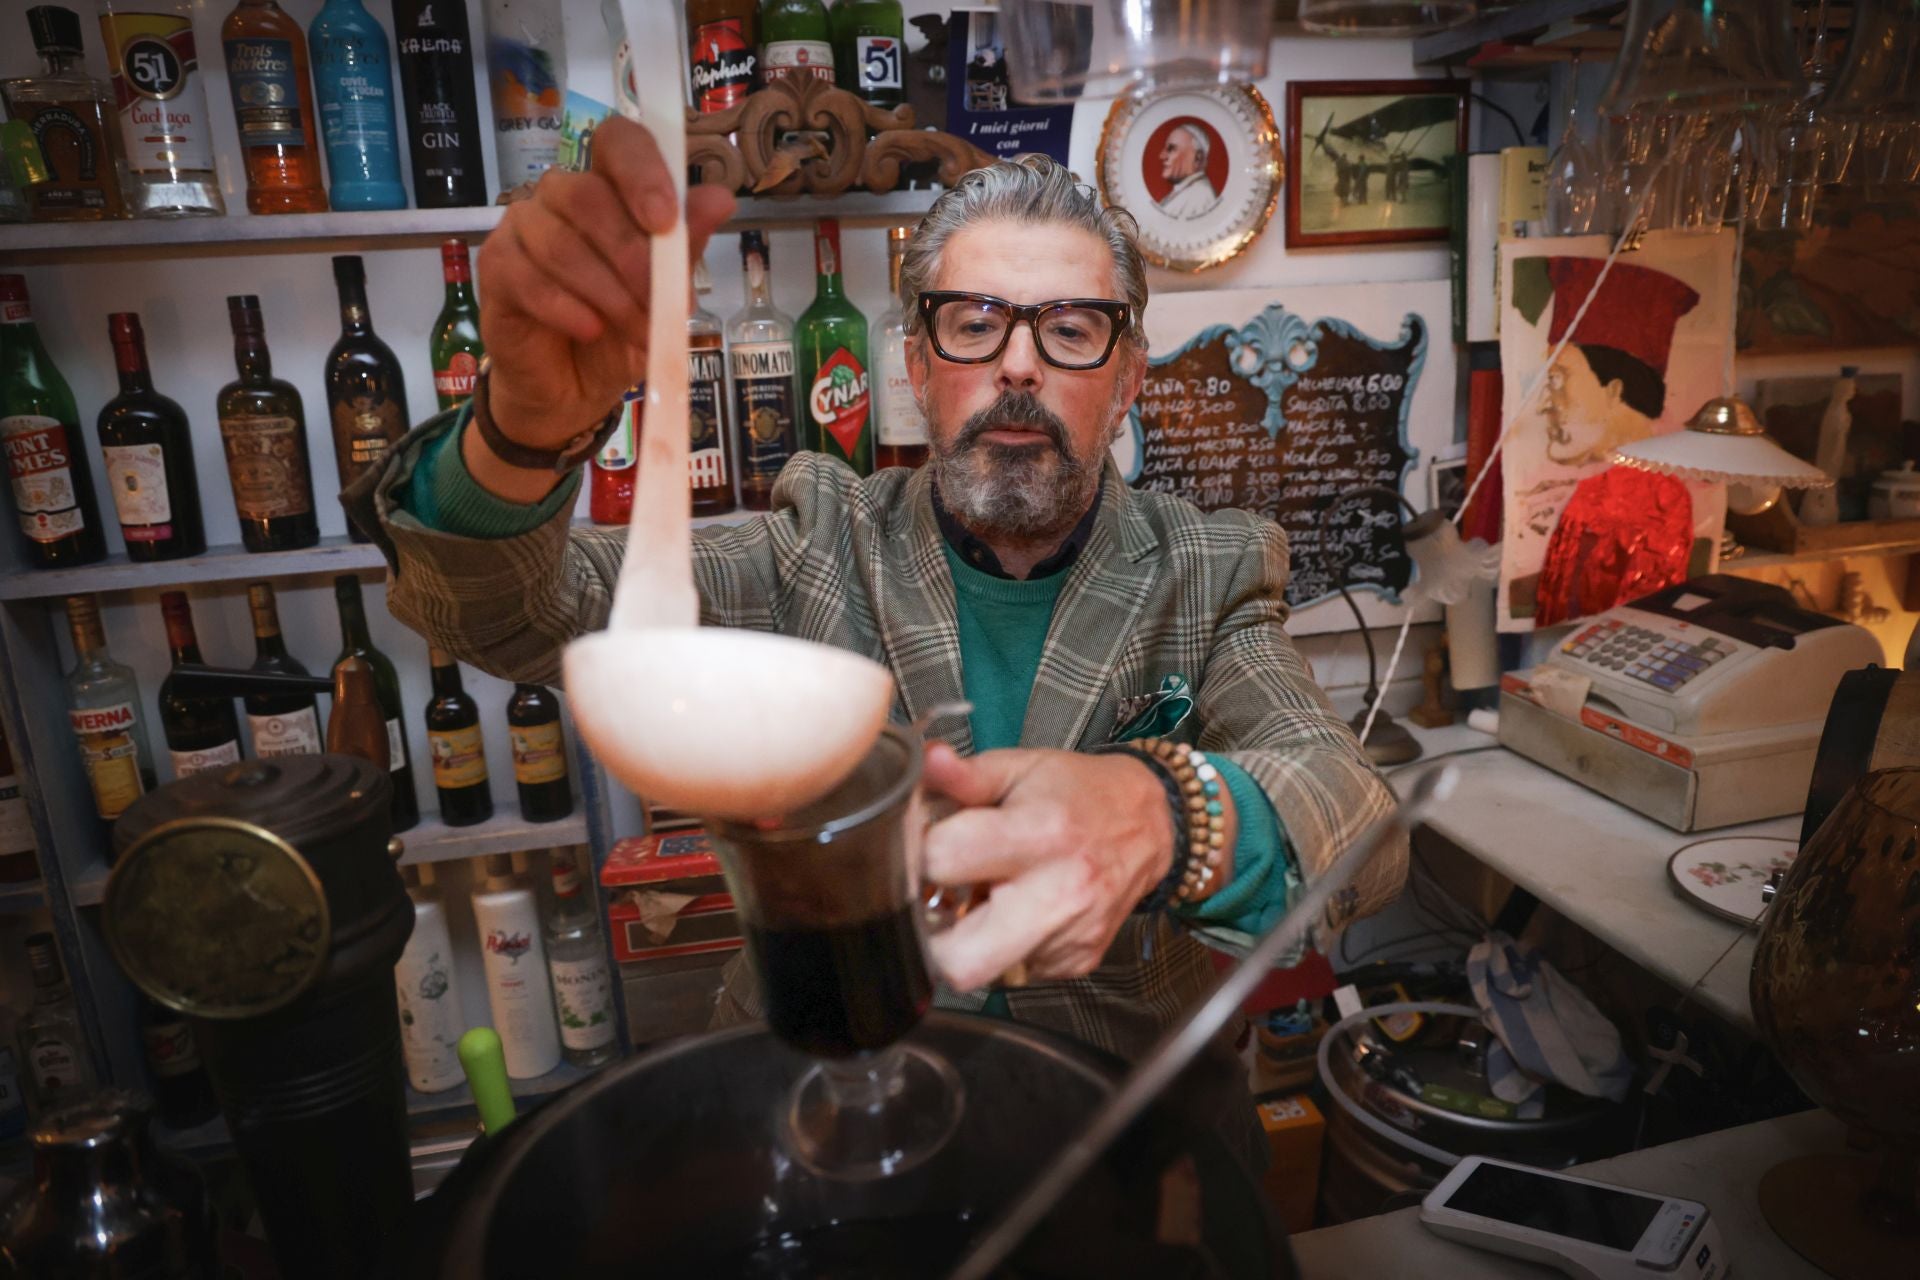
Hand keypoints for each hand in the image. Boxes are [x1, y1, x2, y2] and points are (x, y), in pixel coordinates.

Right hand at [477, 116, 735, 448]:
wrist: (575, 386)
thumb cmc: (620, 331)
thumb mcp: (665, 296)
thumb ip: (686, 247)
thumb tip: (720, 198)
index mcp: (609, 188)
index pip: (618, 142)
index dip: (642, 172)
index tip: (665, 221)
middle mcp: (562, 195)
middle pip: (587, 196)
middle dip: (631, 255)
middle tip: (659, 302)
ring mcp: (523, 227)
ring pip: (559, 241)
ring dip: (606, 291)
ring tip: (633, 328)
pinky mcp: (495, 265)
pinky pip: (527, 276)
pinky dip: (566, 307)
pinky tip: (590, 329)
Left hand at [921, 744, 1223, 990]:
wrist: (1150, 823)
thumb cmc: (1080, 792)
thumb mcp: (1021, 767)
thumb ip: (966, 774)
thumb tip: (925, 762)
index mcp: (1039, 834)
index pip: (943, 861)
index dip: (920, 853)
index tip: (926, 847)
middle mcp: (1059, 893)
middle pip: (960, 961)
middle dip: (933, 937)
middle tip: (939, 900)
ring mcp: (1071, 936)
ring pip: (984, 974)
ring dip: (969, 942)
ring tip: (982, 899)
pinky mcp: (1077, 961)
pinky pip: (1016, 972)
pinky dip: (1003, 946)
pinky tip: (1015, 910)